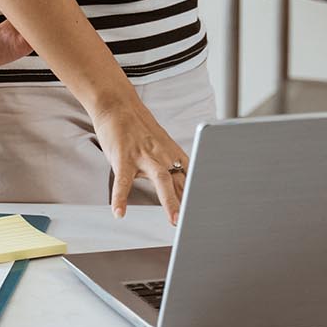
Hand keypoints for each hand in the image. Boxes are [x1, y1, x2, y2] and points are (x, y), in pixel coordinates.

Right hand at [92, 96, 188, 222]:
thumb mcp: (161, 147)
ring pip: (161, 179)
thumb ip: (171, 168)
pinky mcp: (123, 156)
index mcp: (174, 154)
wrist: (117, 104)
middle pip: (181, 181)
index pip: (191, 179)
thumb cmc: (139, 128)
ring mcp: (143, 156)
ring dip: (169, 200)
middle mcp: (162, 155)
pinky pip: (123, 180)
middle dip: (191, 202)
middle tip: (198, 221)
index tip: (208, 215)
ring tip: (174, 220)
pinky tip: (119, 212)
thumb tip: (182, 192)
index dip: (200, 197)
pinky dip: (121, 197)